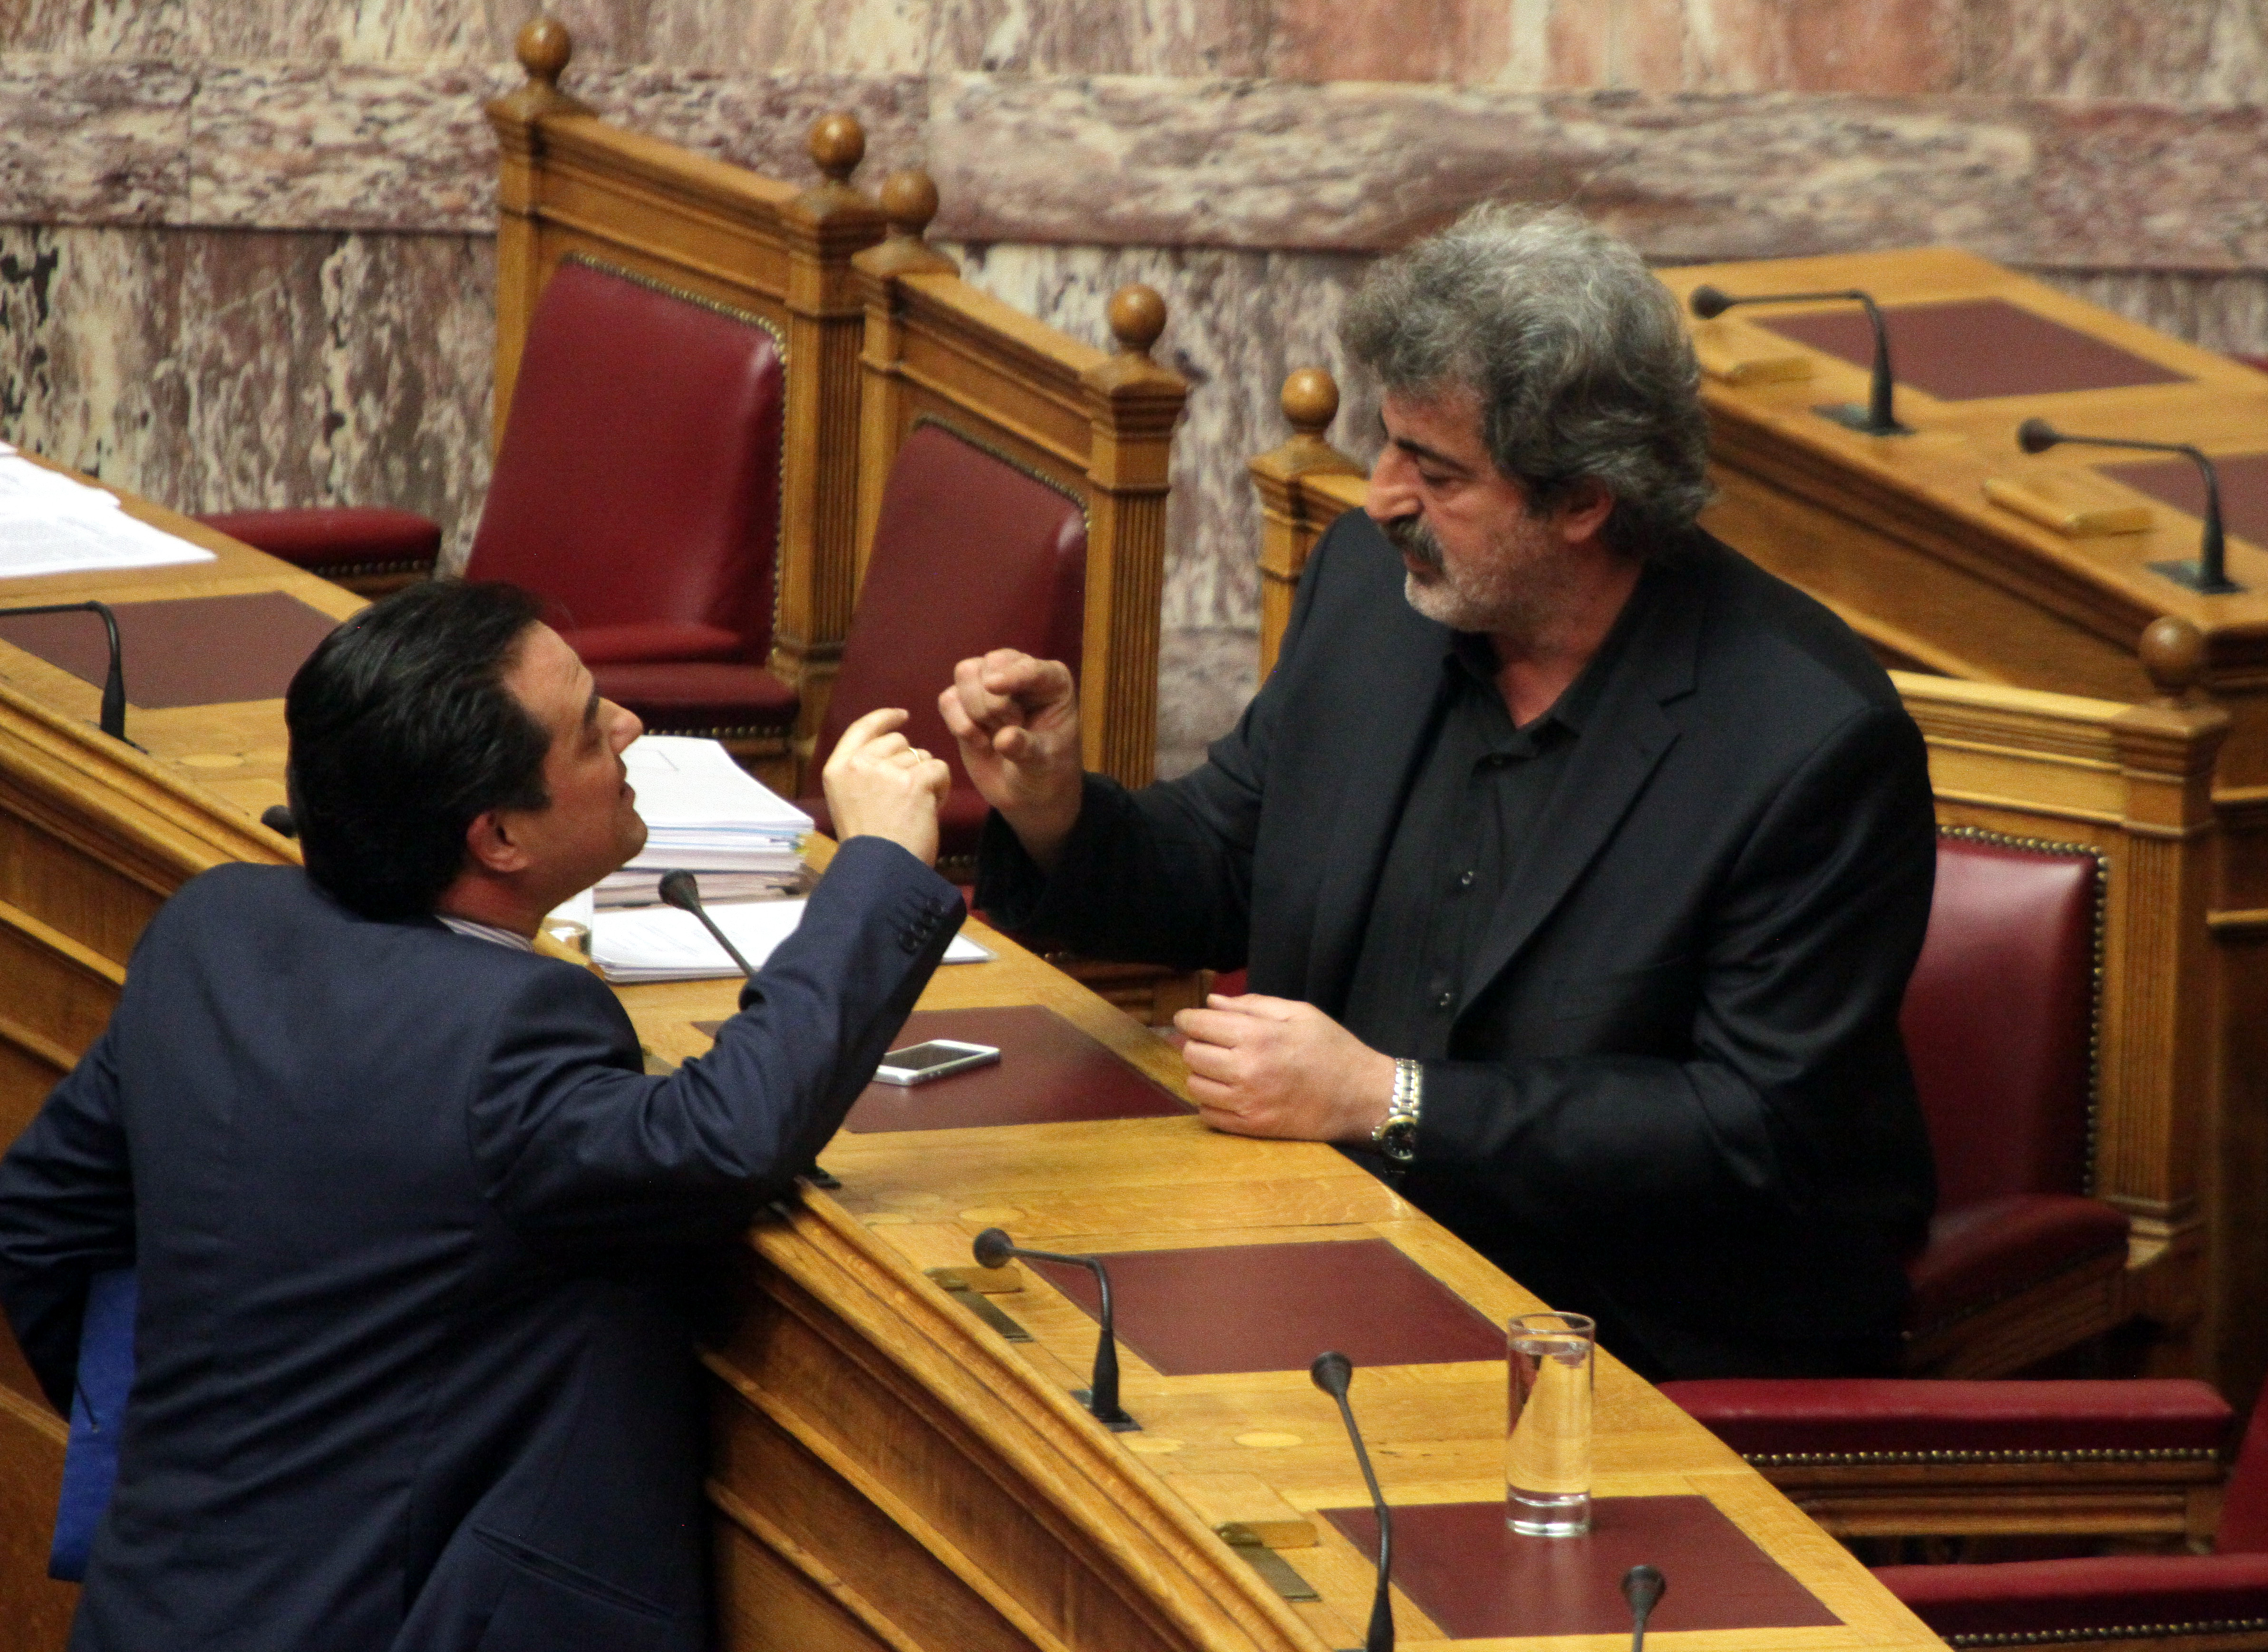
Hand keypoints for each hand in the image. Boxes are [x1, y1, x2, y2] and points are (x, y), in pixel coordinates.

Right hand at [823, 707, 951, 865]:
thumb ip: (864, 773)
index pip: (862, 727)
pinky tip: (930, 809)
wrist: (880, 872)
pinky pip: (939, 769)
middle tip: (908, 795)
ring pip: (922, 756)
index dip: (885, 718)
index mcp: (837, 769)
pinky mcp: (913, 782)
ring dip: (926, 779)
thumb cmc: (869, 846)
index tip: (902, 716)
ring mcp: (885, 771)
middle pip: (898, 741)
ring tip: (916, 809)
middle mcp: (858, 764)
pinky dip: (941, 788)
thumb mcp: (850, 801)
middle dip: (910, 762)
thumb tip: (895, 751)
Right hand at [937, 649, 1084, 867]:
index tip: (993, 686)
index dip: (1012, 675)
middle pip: (991, 663)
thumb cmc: (1045, 773)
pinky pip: (948, 699)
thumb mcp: (1043, 766)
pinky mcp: (964, 703)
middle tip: (1010, 729)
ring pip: (966, 673)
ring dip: (975, 710)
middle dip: (993, 701)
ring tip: (995, 735)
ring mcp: (989, 685)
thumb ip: (1026, 749)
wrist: (1025, 794)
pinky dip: (958, 723)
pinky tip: (979, 743)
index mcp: (1052, 681)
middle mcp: (1020, 673)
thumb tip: (1003, 739)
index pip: (1029, 667)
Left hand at [1171, 993, 1396, 1143]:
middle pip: (1191, 1054)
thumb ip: (1251, 1005)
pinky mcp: (1251, 1127)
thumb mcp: (1298, 1013)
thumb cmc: (1331, 1048)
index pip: (1198, 1025)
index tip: (1189, 1019)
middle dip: (1197, 1044)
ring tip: (1223, 1068)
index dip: (1187, 1019)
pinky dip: (1211, 1101)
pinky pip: (1207, 1114)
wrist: (1360, 1097)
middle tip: (1214, 1043)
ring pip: (1194, 1085)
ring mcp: (1246, 1103)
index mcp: (1257, 1036)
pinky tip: (1229, 1091)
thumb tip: (1211, 1002)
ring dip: (1202, 1073)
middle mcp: (1245, 1070)